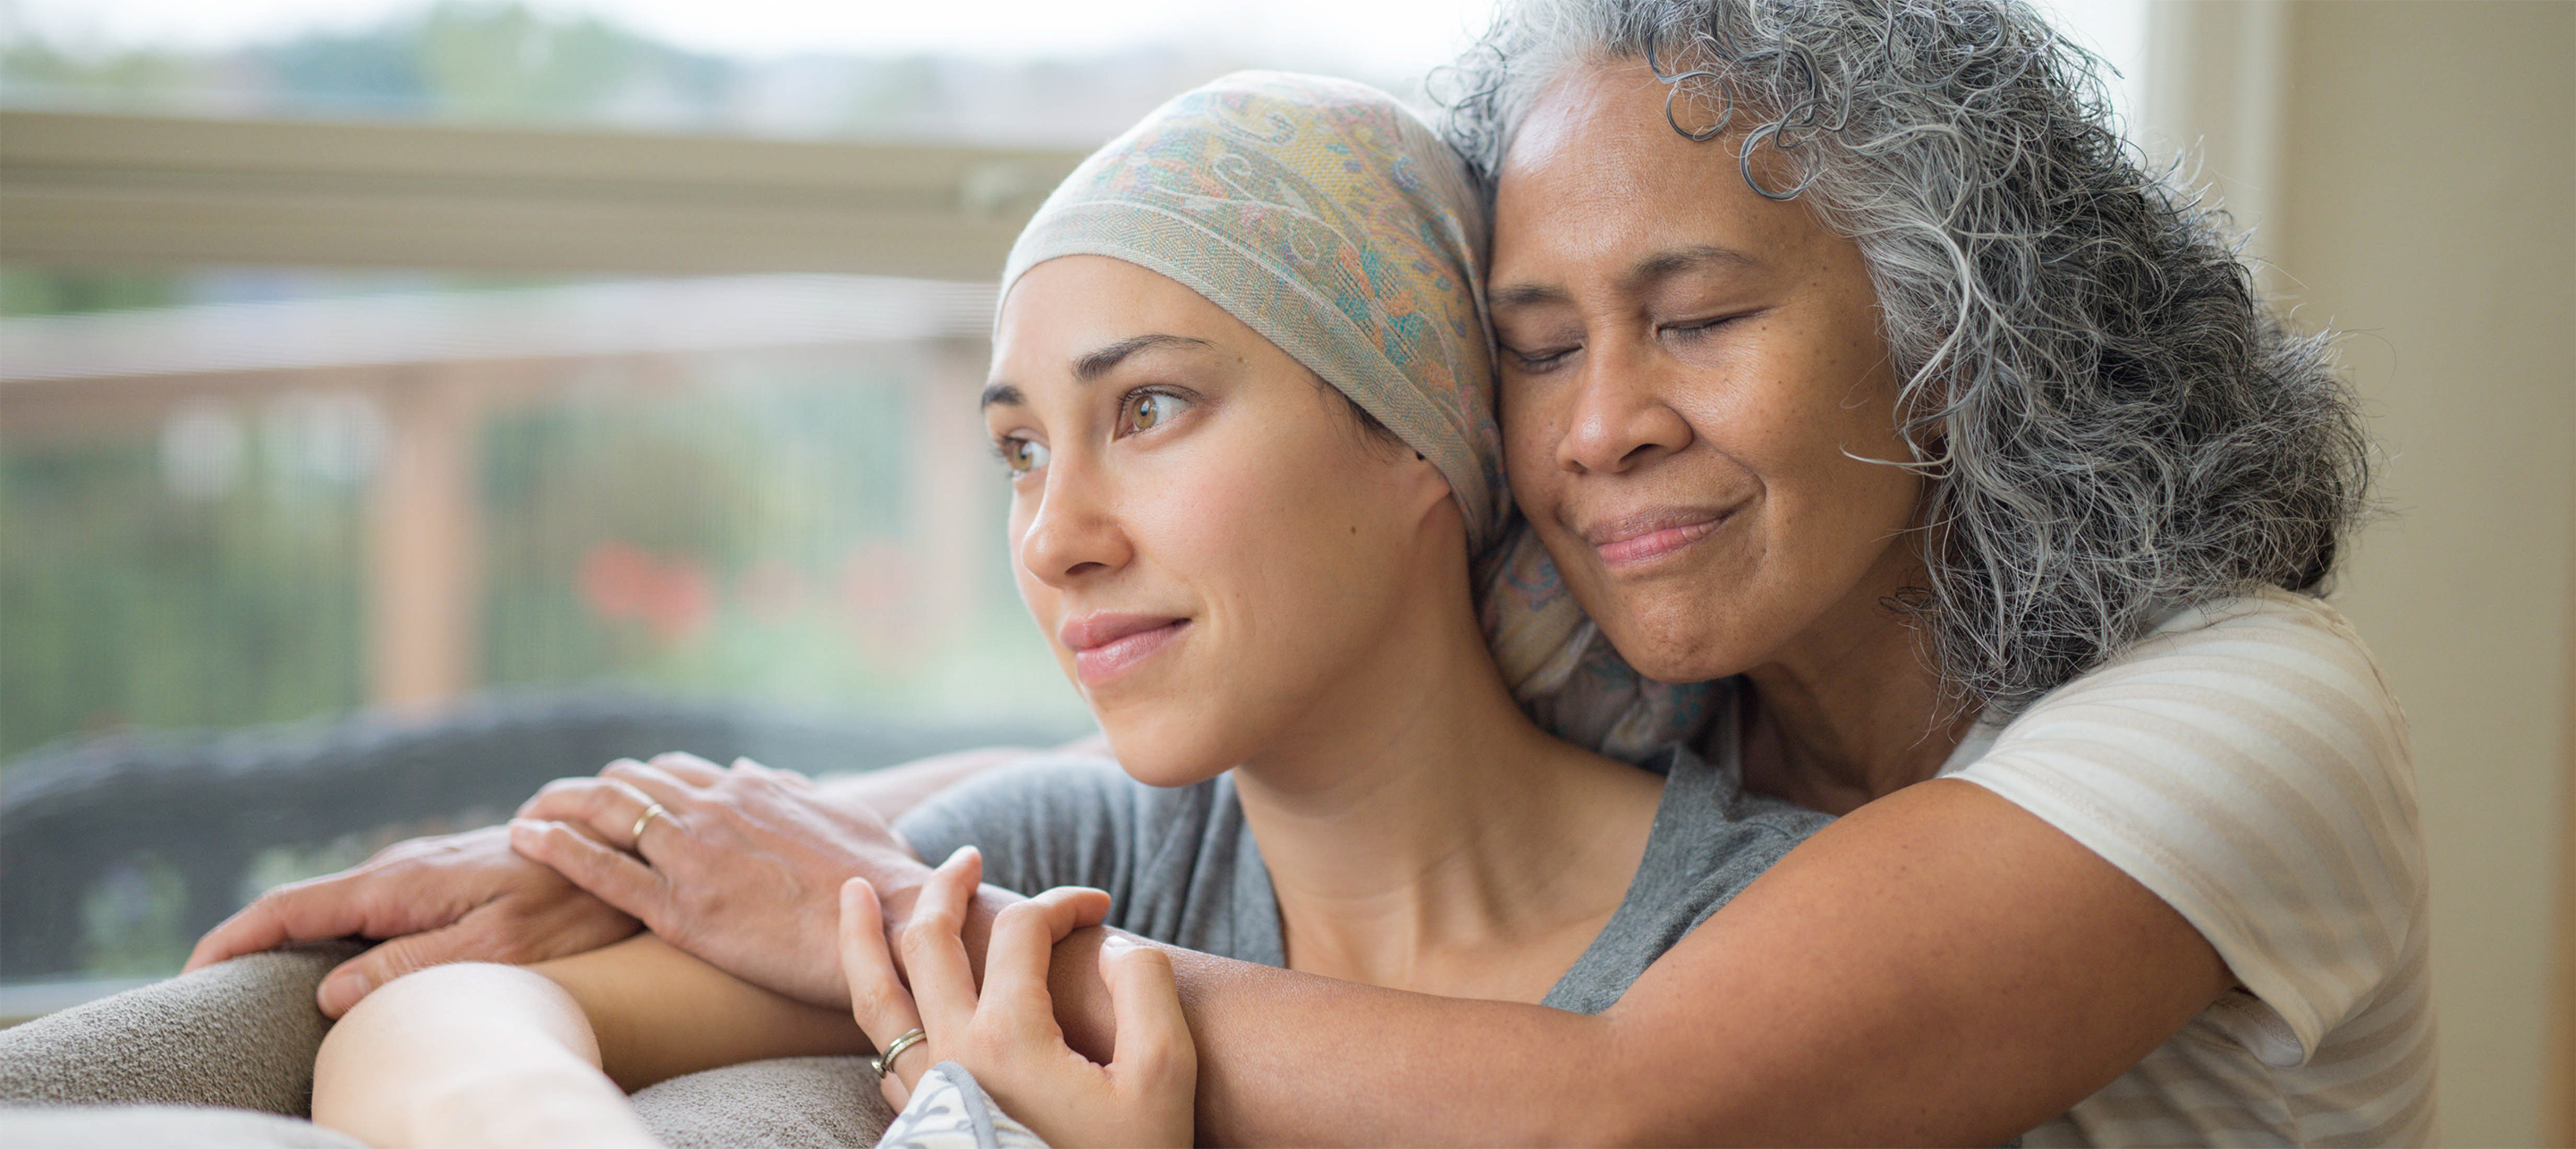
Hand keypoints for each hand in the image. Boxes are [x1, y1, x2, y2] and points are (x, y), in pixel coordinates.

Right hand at [187, 825, 641, 1017]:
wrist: (624, 849)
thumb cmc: (574, 905)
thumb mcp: (499, 946)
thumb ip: (413, 965)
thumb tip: (328, 992)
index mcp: (402, 883)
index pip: (292, 908)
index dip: (234, 940)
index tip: (189, 975)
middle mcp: (403, 869)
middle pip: (304, 908)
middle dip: (248, 945)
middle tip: (204, 994)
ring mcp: (423, 871)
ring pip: (338, 908)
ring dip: (291, 941)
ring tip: (249, 986)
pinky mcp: (447, 880)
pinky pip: (374, 910)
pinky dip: (337, 934)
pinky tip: (332, 962)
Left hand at [509, 751, 930, 1007]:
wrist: (894, 923)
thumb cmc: (881, 880)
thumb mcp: (843, 819)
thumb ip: (800, 796)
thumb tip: (772, 777)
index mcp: (751, 790)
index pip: (673, 772)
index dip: (635, 784)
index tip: (611, 799)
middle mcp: (715, 809)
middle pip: (627, 782)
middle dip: (584, 791)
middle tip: (552, 808)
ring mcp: (694, 856)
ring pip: (604, 811)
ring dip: (555, 806)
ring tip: (522, 817)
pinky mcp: (680, 908)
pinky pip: (599, 868)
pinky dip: (554, 846)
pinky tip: (524, 837)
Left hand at [842, 847, 1194, 1148]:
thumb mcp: (1164, 1077)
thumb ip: (1146, 991)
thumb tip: (1114, 944)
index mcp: (1009, 1034)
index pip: (1023, 929)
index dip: (1064, 901)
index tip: (1100, 907)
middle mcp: (953, 1053)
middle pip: (927, 942)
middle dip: (946, 888)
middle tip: (963, 858)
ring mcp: (928, 1093)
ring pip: (876, 999)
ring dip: (863, 938)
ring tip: (855, 894)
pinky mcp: (923, 1125)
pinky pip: (881, 1052)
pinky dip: (875, 1007)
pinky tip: (885, 997)